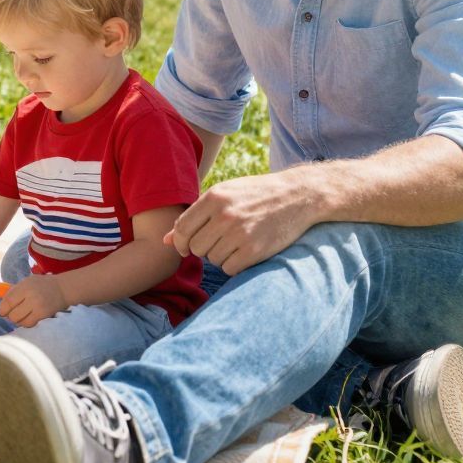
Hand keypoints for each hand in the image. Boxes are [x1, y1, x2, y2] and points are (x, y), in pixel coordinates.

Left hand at [0, 273, 66, 327]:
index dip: (2, 309)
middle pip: (12, 314)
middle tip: (14, 313)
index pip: (8, 302)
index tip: (3, 311)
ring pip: (20, 321)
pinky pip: (29, 324)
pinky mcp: (44, 315)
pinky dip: (26, 323)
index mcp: (24, 287)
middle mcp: (31, 297)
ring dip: (18, 320)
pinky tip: (29, 317)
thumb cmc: (41, 285)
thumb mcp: (26, 282)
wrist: (62, 289)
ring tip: (22, 315)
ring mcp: (38, 307)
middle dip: (10, 315)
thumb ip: (12, 291)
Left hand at [166, 171, 318, 274]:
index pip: (182, 229)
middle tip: (218, 242)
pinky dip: (233, 265)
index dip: (180, 242)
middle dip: (202, 249)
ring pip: (212, 259)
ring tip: (235, 242)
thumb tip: (164, 241)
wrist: (297, 195)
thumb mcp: (224, 195)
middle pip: (196, 247)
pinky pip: (229, 268)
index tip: (186, 247)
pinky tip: (244, 253)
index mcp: (214, 197)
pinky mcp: (255, 250)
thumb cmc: (256, 194)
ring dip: (220, 256)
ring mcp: (240, 233)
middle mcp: (224, 215)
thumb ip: (195, 216)